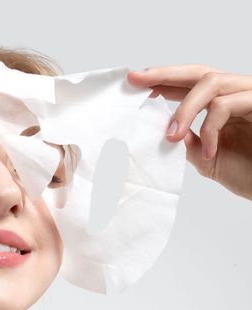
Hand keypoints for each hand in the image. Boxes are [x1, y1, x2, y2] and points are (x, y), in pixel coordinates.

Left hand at [128, 65, 251, 200]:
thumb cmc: (249, 173)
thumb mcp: (207, 159)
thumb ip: (186, 142)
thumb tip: (160, 129)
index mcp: (222, 105)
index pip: (188, 85)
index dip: (162, 81)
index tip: (133, 82)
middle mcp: (238, 94)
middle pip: (199, 73)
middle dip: (165, 74)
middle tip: (138, 80)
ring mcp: (251, 96)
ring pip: (212, 83)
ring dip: (185, 108)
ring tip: (171, 135)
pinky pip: (227, 105)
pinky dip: (210, 128)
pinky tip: (208, 152)